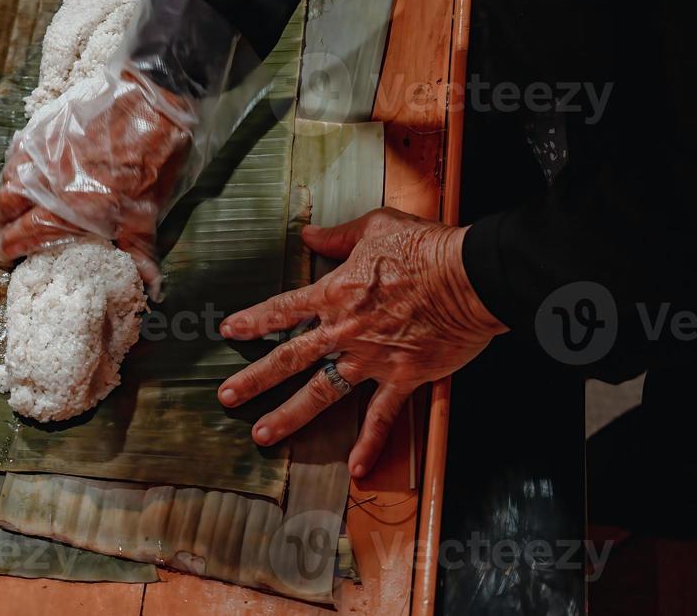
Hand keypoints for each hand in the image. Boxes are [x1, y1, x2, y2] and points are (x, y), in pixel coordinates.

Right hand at [0, 67, 195, 288]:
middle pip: (7, 207)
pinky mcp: (45, 127)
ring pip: (8, 178)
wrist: (150, 102)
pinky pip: (18, 150)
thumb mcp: (149, 210)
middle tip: (6, 233)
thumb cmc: (152, 159)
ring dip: (7, 196)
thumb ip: (139, 249)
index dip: (10, 249)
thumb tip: (151, 287)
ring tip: (13, 205)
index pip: (26, 234)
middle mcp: (48, 181)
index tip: (4, 258)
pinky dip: (14, 166)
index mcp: (71, 208)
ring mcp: (43, 151)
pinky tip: (23, 170)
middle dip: (3, 224)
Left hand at [217, 208, 506, 477]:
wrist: (470, 276)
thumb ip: (338, 236)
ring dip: (289, 416)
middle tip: (226, 397)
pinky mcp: (404, 377)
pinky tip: (356, 468)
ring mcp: (372, 359)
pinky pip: (382, 416)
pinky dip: (370, 443)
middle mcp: (344, 331)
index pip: (284, 310)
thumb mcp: (376, 227)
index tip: (229, 332)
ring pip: (320, 393)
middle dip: (254, 379)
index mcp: (336, 293)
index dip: (254, 321)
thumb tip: (309, 234)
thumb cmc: (425, 248)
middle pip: (289, 358)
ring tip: (262, 435)